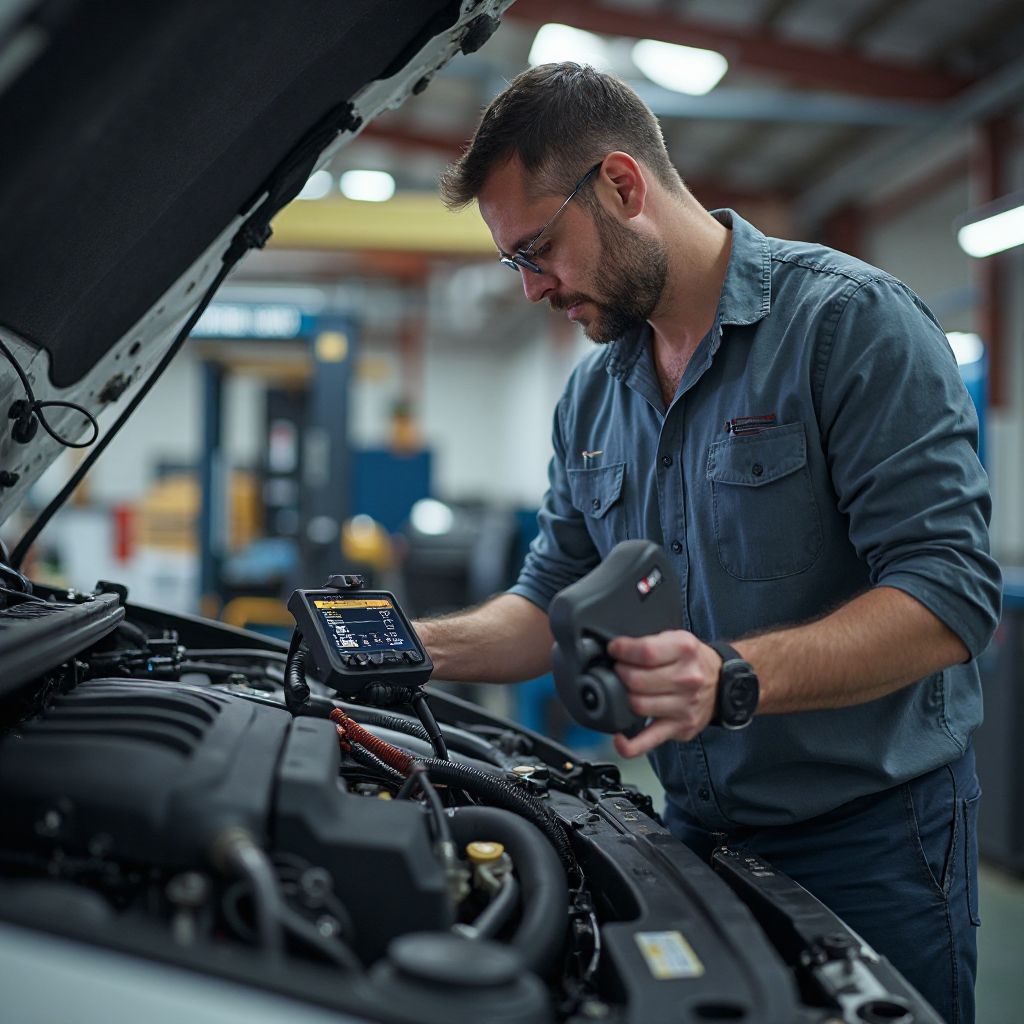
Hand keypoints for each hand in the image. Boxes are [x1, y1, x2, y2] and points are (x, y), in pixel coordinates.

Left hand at [607, 630, 720, 757]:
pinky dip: (630, 745)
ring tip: (625, 689)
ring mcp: (685, 706)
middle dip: (620, 673)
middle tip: (620, 670)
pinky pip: (649, 741)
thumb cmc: (693, 660)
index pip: (645, 652)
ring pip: (638, 705)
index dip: (622, 650)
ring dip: (623, 697)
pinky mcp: (680, 728)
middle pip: (637, 680)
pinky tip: (619, 739)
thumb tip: (617, 649)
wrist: (722, 682)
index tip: (614, 650)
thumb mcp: (677, 638)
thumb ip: (650, 641)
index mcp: (685, 650)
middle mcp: (688, 678)